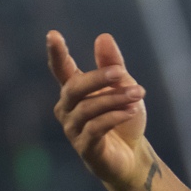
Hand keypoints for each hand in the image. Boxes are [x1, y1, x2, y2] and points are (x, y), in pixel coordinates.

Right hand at [47, 30, 150, 189]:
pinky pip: (95, 128)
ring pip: (88, 108)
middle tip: (121, 73)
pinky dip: (114, 117)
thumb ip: (112, 65)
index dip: (57, 54)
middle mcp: (67, 109)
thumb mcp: (123, 88)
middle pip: (74, 88)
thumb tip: (103, 37)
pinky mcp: (85, 147)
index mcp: (74, 92)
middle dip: (98, 78)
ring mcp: (73, 129)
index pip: (61, 70)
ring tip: (138, 94)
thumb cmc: (123, 119)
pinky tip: (130, 111)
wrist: (133, 156)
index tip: (53, 34)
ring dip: (114, 99)